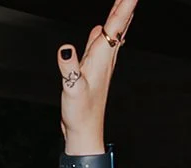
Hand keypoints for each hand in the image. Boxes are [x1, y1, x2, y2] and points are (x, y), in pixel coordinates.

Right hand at [57, 0, 137, 153]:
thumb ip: (69, 68)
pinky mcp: (93, 70)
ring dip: (118, 15)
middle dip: (125, 5)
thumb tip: (65, 48)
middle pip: (118, 24)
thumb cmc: (80, 114)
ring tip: (123, 2)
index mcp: (102, 58)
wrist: (84, 132)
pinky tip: (100, 29)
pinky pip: (101, 44)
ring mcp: (100, 64)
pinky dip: (104, 31)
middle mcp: (105, 58)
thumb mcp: (72, 90)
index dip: (125, 5)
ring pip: (113, 32)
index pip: (116, 25)